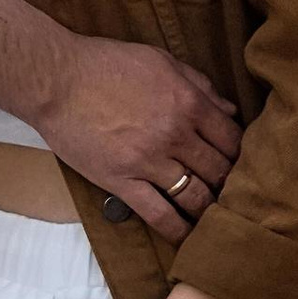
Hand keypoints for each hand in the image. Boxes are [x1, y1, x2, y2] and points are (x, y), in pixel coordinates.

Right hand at [34, 34, 237, 240]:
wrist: (56, 79)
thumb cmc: (105, 64)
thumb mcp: (159, 61)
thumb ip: (198, 84)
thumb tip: (228, 110)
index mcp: (188, 102)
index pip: (232, 138)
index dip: (241, 154)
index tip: (241, 164)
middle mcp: (175, 134)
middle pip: (219, 170)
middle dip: (230, 185)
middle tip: (231, 194)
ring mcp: (148, 160)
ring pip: (195, 196)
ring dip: (208, 210)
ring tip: (213, 218)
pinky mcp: (121, 181)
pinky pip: (158, 214)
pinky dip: (177, 230)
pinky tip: (186, 237)